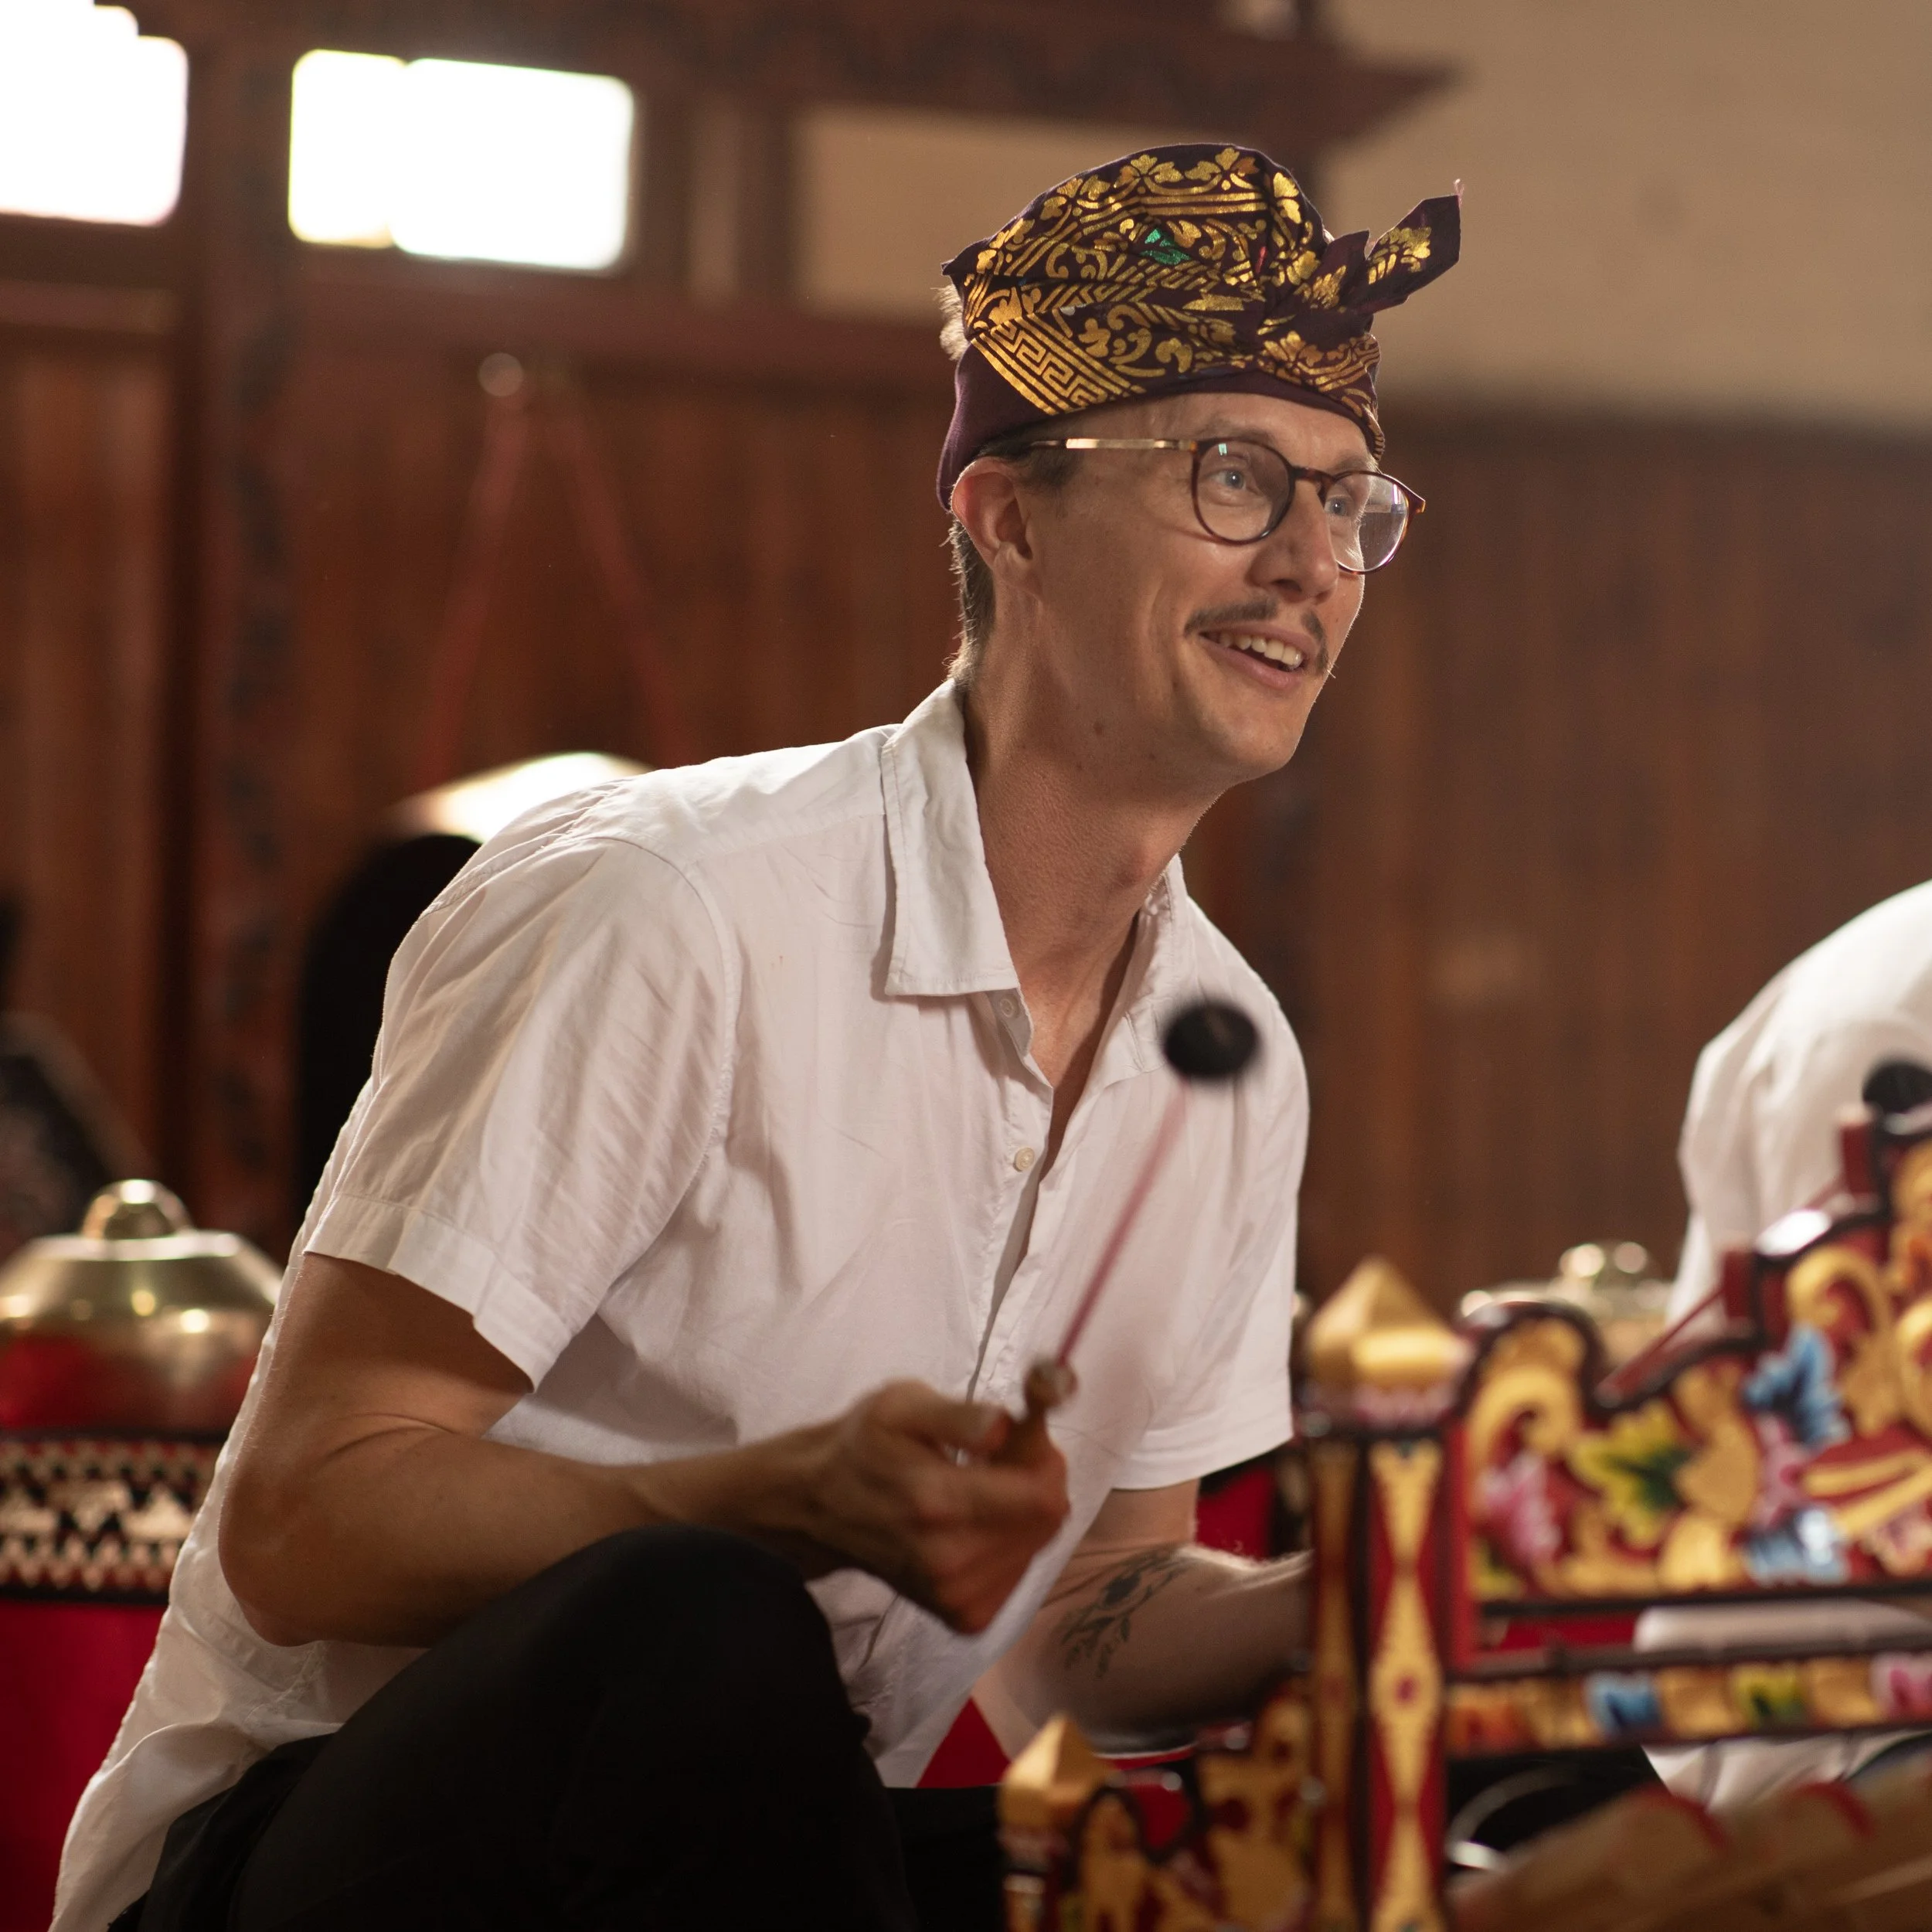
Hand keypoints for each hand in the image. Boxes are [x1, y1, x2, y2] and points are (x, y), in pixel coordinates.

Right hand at [787, 1380, 1069, 1633]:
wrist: (821, 1505)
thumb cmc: (866, 1444)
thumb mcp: (904, 1404)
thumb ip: (961, 1415)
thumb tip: (1007, 1426)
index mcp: (936, 1501)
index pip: (1042, 1498)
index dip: (1046, 1461)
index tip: (1023, 1438)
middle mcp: (948, 1559)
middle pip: (1047, 1521)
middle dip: (1037, 1481)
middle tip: (997, 1459)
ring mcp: (954, 1595)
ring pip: (1035, 1545)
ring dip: (1021, 1513)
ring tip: (976, 1490)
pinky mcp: (961, 1618)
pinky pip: (1018, 1574)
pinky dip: (1008, 1545)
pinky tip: (973, 1525)